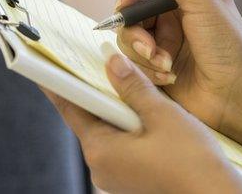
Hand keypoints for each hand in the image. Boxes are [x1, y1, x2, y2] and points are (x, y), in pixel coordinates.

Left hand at [47, 54, 241, 193]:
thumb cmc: (193, 163)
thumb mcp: (162, 115)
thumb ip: (133, 86)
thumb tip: (111, 61)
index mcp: (100, 151)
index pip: (71, 108)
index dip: (61, 83)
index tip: (48, 65)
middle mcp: (101, 168)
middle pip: (90, 118)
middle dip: (96, 91)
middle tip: (94, 63)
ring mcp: (116, 177)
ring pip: (109, 131)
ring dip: (117, 109)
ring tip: (126, 82)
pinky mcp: (132, 181)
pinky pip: (122, 146)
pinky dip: (128, 127)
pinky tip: (143, 112)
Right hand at [113, 0, 241, 131]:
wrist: (239, 97)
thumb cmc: (228, 47)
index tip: (126, 4)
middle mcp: (172, 16)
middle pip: (130, 12)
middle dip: (135, 30)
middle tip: (148, 46)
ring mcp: (163, 42)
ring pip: (127, 38)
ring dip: (143, 53)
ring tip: (166, 65)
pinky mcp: (156, 67)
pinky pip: (133, 62)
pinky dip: (148, 69)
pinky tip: (169, 77)